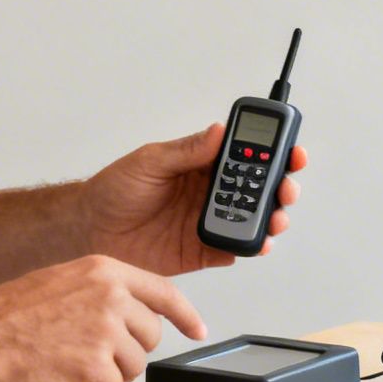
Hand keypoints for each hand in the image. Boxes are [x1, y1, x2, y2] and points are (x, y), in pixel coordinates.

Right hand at [0, 256, 206, 381]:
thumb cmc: (11, 315)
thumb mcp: (65, 283)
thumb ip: (105, 292)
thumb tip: (136, 314)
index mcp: (106, 270)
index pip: (165, 292)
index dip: (186, 315)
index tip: (199, 330)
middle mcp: (112, 295)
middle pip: (151, 336)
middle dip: (127, 352)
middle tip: (90, 353)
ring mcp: (106, 328)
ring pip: (135, 365)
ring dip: (108, 373)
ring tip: (72, 363)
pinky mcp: (95, 362)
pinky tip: (65, 378)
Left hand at [81, 124, 307, 274]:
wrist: (90, 230)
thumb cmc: (115, 190)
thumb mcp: (150, 161)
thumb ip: (186, 150)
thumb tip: (218, 131)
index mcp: (205, 166)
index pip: (250, 156)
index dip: (276, 153)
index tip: (292, 151)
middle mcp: (214, 193)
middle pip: (263, 189)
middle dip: (283, 187)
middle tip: (287, 189)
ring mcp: (211, 222)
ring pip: (256, 220)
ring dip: (273, 218)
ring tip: (275, 218)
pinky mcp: (204, 250)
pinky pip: (235, 249)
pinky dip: (251, 248)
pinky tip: (257, 244)